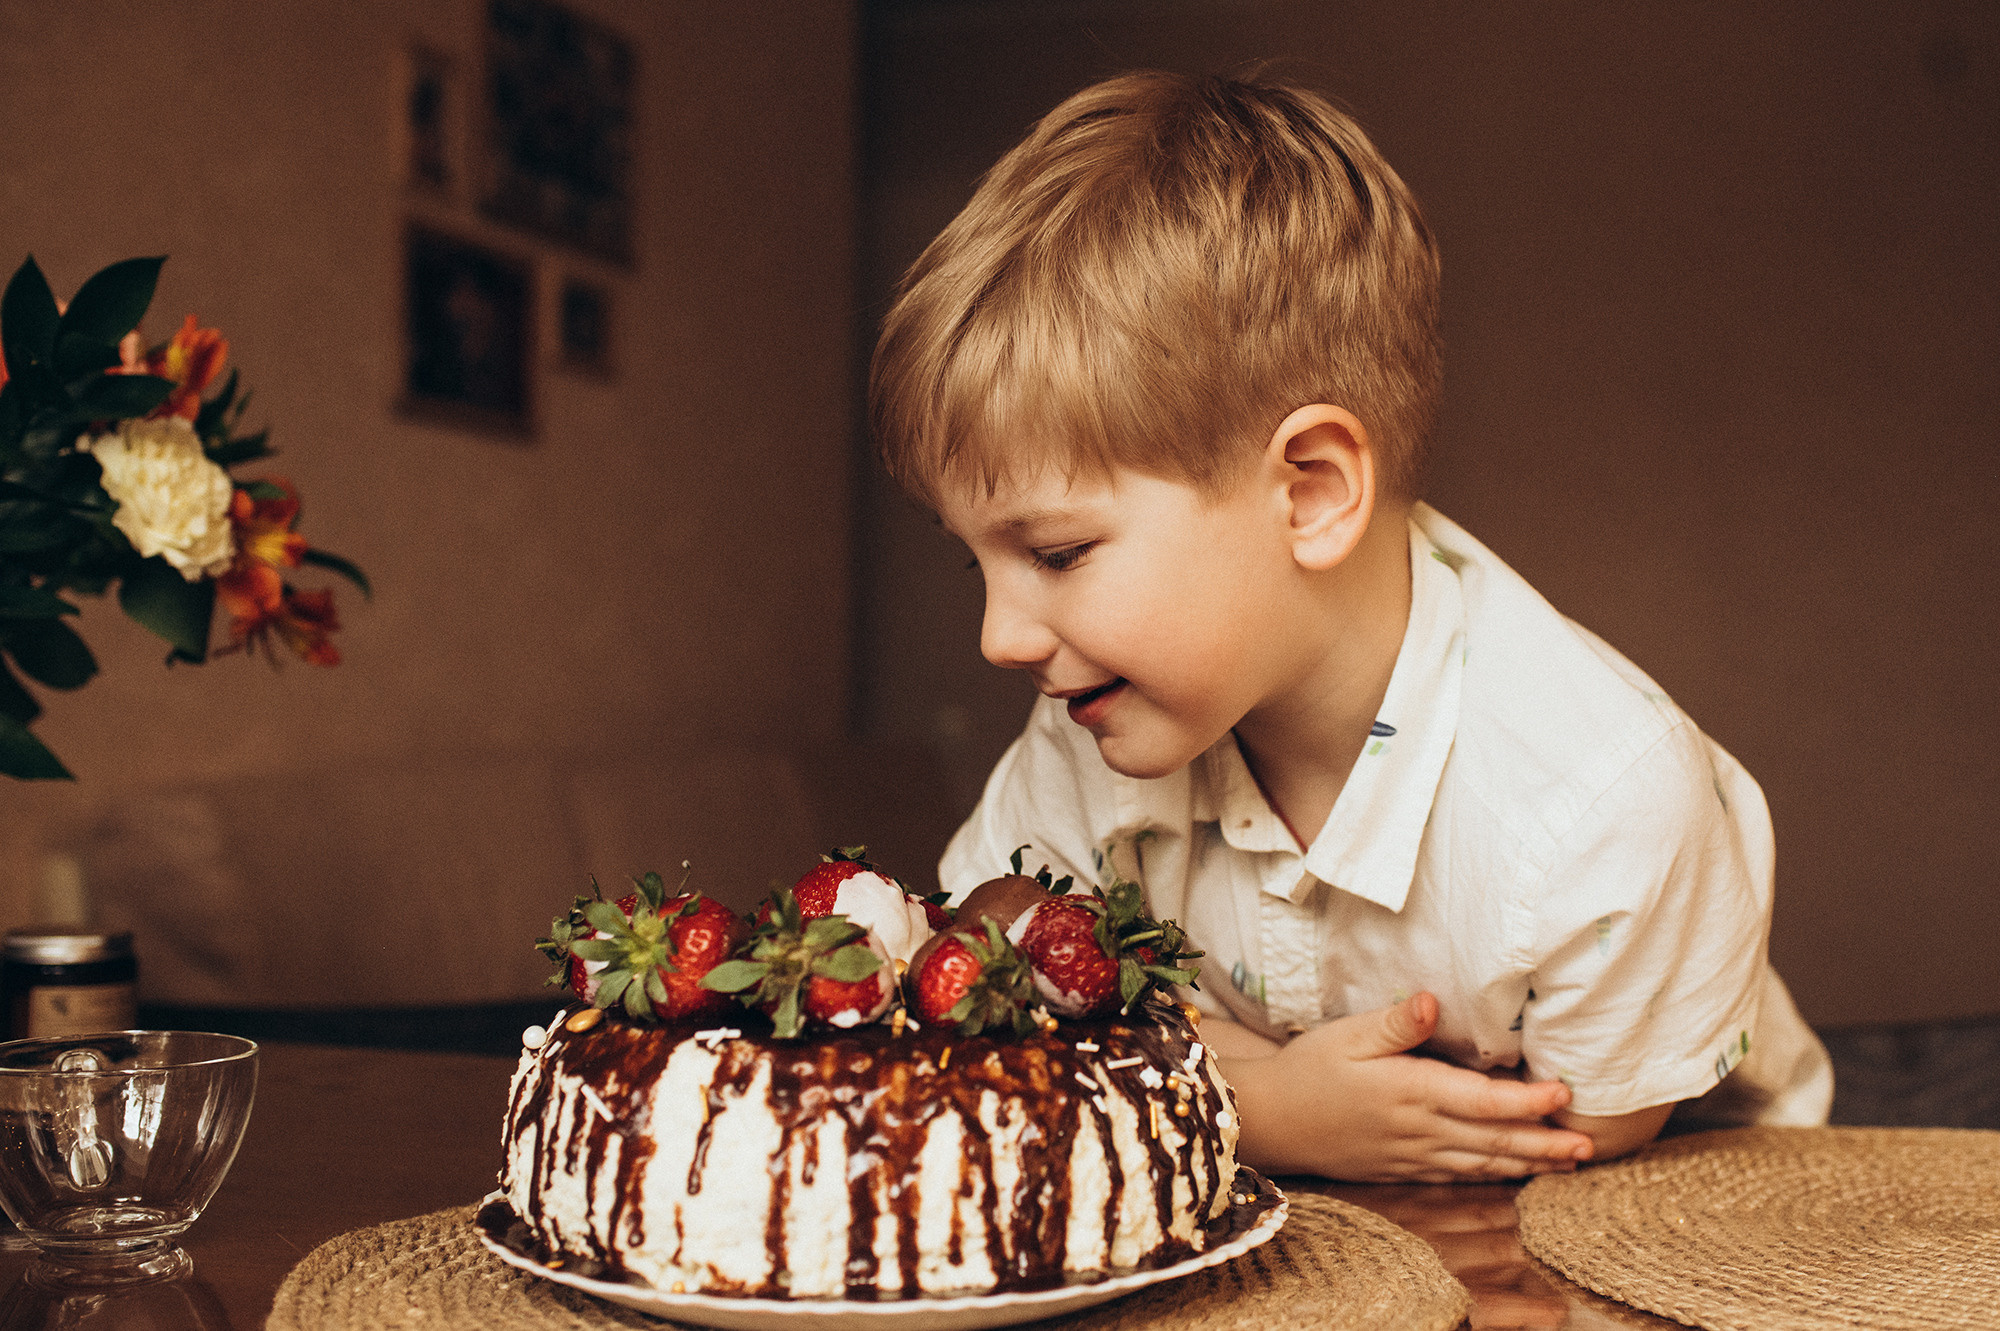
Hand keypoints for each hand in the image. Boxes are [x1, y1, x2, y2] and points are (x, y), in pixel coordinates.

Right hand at [1219, 992, 1596, 1181]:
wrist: (1270, 1121)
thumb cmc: (1309, 1069)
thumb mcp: (1346, 1035)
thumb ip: (1394, 1023)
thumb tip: (1430, 1001)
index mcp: (1409, 1091)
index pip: (1482, 1101)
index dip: (1527, 1101)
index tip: (1565, 1094)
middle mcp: (1417, 1130)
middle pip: (1494, 1140)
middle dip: (1545, 1143)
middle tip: (1590, 1145)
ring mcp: (1411, 1156)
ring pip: (1482, 1163)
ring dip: (1528, 1163)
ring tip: (1569, 1162)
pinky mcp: (1401, 1171)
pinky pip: (1457, 1177)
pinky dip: (1492, 1176)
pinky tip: (1513, 1173)